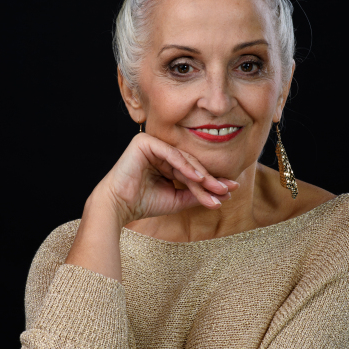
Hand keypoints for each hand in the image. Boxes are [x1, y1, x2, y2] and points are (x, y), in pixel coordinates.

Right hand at [97, 132, 238, 225]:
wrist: (118, 207)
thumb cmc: (143, 203)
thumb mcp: (177, 199)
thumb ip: (197, 194)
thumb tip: (224, 195)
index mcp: (165, 161)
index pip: (192, 170)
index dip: (211, 181)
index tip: (229, 191)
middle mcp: (159, 150)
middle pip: (190, 164)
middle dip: (210, 179)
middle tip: (227, 189)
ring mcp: (152, 144)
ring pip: (183, 159)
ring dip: (201, 175)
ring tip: (216, 187)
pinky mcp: (144, 142)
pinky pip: (170, 153)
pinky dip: (185, 166)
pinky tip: (198, 178)